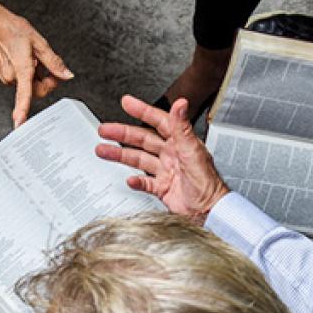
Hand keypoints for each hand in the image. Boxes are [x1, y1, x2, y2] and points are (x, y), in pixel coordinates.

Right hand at [0, 8, 72, 126]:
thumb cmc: (14, 31)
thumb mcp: (39, 43)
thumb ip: (54, 62)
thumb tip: (66, 75)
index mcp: (22, 69)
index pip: (24, 93)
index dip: (22, 110)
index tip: (19, 123)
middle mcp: (12, 77)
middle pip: (36, 91)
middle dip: (45, 81)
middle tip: (46, 65)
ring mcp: (7, 78)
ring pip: (30, 87)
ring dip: (37, 77)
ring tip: (34, 60)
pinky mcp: (5, 77)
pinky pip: (22, 82)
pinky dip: (28, 75)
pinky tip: (27, 62)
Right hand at [96, 95, 228, 223]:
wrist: (209, 209)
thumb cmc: (207, 182)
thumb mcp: (193, 150)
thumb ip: (183, 127)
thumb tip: (180, 104)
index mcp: (180, 142)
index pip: (158, 121)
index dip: (142, 111)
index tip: (127, 103)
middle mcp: (171, 154)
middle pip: (142, 140)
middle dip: (122, 134)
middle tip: (105, 129)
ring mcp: (166, 171)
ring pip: (139, 160)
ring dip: (121, 155)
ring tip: (103, 150)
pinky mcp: (163, 188)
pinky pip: (145, 182)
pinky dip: (136, 181)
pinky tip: (129, 179)